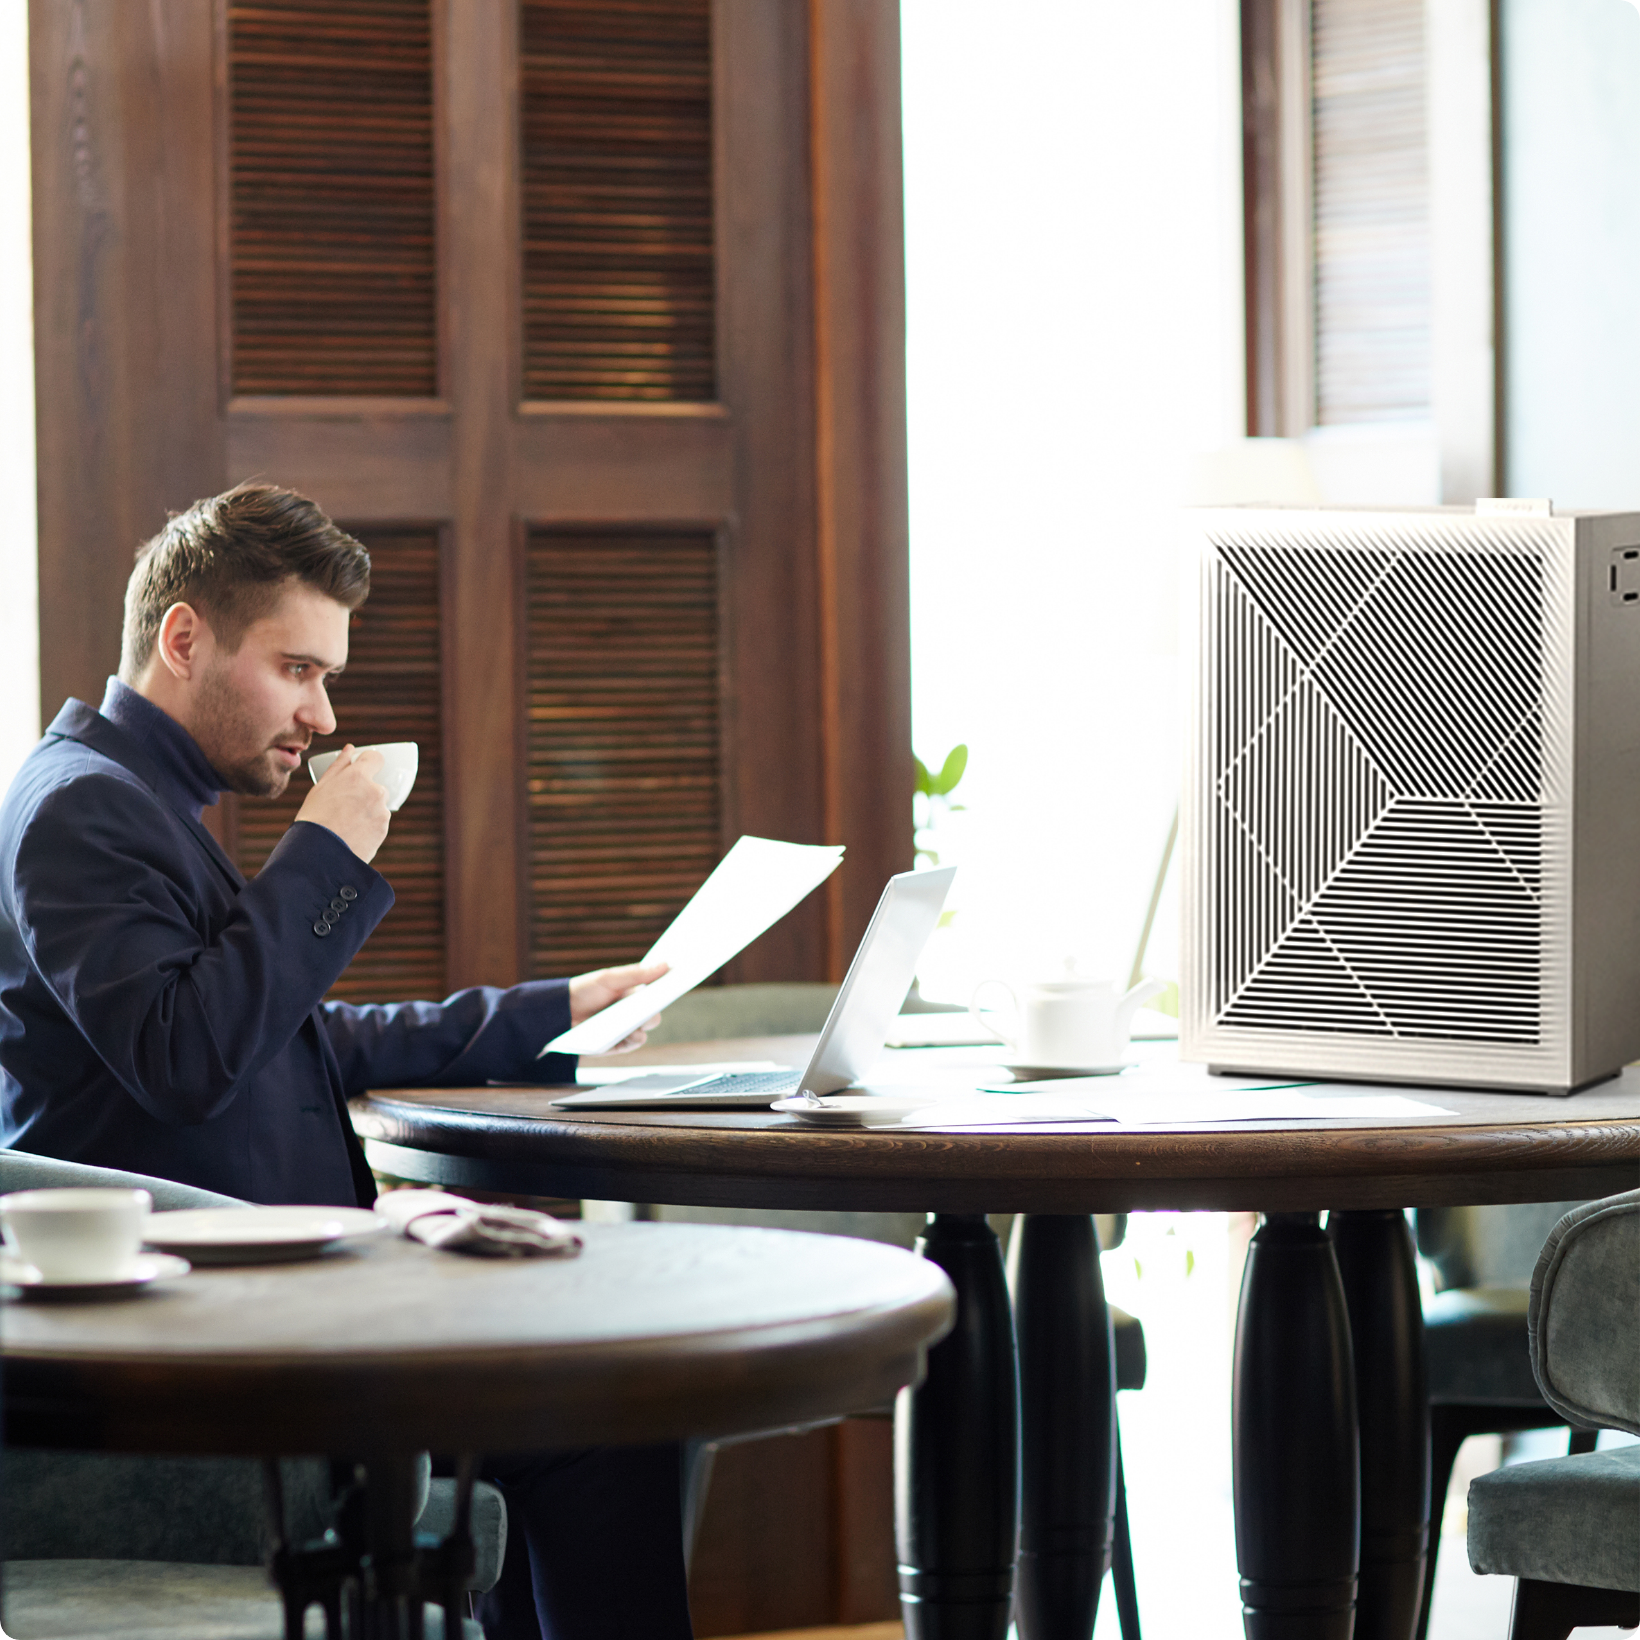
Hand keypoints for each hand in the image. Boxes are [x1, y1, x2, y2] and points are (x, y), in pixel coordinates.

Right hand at [294, 746, 390, 863]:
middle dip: (365, 792)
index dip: (369, 762)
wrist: (320, 853)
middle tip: (345, 805)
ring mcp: (382, 811)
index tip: (364, 768)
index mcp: (357, 776)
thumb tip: (350, 749)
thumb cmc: (315, 817)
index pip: (376, 758)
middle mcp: (374, 791)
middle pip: (376, 785)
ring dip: (368, 809)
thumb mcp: (321, 787)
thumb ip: (339, 765)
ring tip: (346, 822)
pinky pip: (379, 822)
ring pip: (378, 805)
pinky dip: (369, 825)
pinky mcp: (384, 828)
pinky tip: (352, 832)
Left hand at [568, 960, 667, 1052]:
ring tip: (637, 1022)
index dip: (668, 989)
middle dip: (653, 1010)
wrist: (559, 1011)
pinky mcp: (616, 1045)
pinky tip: (630, 1034)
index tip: (677, 983)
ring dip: (642, 1027)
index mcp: (634, 994)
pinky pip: (631, 1045)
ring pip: (644, 1031)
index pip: (658, 993)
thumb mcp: (609, 978)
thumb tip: (666, 965)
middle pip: (653, 1015)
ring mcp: (625, 1030)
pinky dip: (632, 1039)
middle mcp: (633, 1014)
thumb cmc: (585, 990)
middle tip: (653, 1004)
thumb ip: (637, 973)